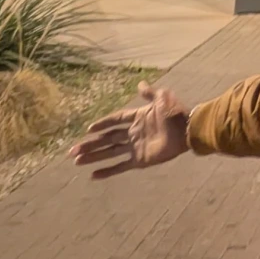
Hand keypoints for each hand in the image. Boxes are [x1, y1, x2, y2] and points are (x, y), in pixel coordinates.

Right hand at [71, 82, 189, 179]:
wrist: (187, 130)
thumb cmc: (176, 112)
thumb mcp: (162, 98)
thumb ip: (149, 93)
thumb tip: (140, 83)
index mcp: (137, 118)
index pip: (115, 120)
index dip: (103, 124)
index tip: (88, 129)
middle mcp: (133, 133)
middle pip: (107, 139)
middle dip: (90, 144)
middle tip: (72, 151)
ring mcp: (135, 147)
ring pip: (109, 152)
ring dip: (93, 156)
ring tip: (76, 161)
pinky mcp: (139, 160)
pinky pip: (120, 166)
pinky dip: (107, 171)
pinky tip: (93, 175)